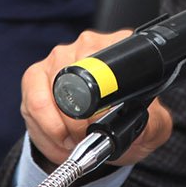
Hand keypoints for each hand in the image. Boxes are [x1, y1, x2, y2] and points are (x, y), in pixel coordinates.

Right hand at [19, 30, 174, 167]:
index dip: (99, 106)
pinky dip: (44, 130)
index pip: (105, 69)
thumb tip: (140, 122)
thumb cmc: (127, 121)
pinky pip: (31, 104)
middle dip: (77, 123)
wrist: (106, 131)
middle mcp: (88, 45)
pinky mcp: (35, 75)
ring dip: (58, 129)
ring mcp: (59, 57)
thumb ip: (154, 124)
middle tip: (86, 139)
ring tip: (73, 141)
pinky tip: (59, 139)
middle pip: (73, 83)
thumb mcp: (152, 128)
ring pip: (48, 97)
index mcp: (121, 48)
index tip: (99, 125)